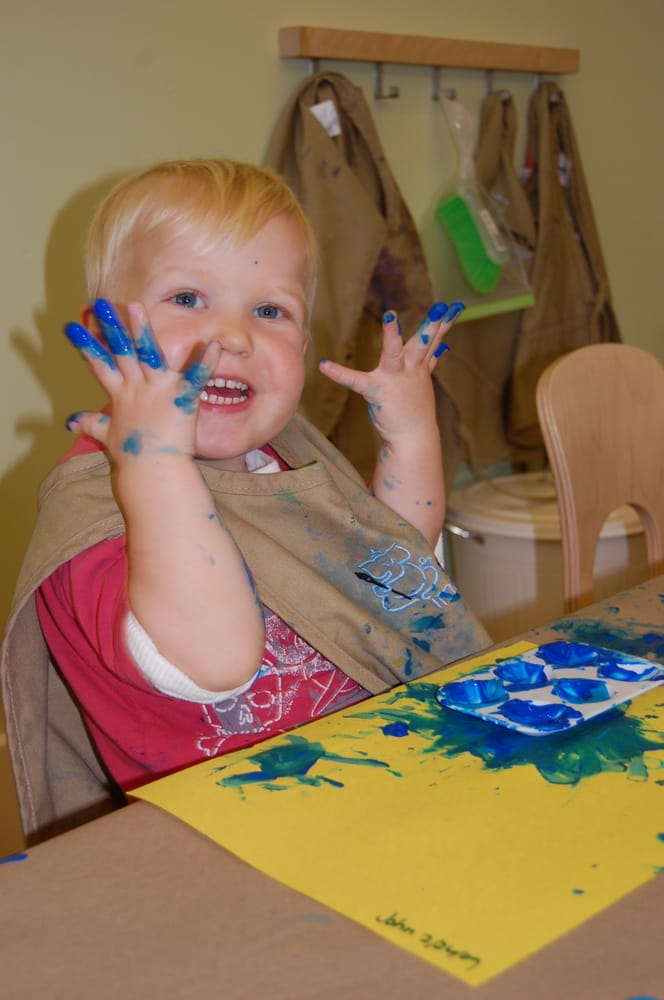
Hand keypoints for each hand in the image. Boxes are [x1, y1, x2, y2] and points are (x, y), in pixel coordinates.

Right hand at [64, 299, 220, 463]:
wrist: (152, 472)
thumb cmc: (133, 456)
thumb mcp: (107, 436)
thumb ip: (90, 424)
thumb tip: (70, 422)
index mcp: (121, 394)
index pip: (100, 364)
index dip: (87, 345)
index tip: (72, 325)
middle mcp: (136, 388)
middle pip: (121, 352)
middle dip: (111, 327)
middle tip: (101, 303)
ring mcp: (158, 391)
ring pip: (149, 355)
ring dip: (142, 331)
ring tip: (136, 307)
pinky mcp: (182, 398)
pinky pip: (196, 376)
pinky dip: (206, 362)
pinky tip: (215, 344)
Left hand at [319, 301, 463, 446]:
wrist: (413, 437)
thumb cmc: (415, 407)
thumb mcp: (424, 380)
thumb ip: (431, 361)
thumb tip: (443, 347)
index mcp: (419, 365)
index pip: (434, 340)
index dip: (444, 323)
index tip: (454, 306)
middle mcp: (410, 369)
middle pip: (423, 344)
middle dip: (432, 325)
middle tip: (440, 307)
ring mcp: (394, 379)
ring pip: (394, 353)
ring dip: (393, 335)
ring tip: (391, 316)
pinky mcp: (376, 391)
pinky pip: (355, 381)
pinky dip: (339, 373)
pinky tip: (324, 365)